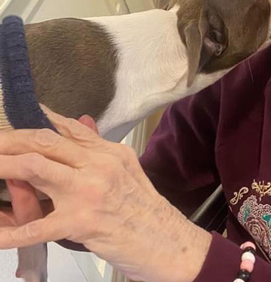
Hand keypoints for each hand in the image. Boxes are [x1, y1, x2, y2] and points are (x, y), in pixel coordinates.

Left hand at [0, 107, 210, 281]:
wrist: (167, 240)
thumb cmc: (144, 209)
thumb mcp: (127, 170)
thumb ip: (100, 149)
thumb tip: (81, 122)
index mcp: (109, 153)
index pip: (70, 128)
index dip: (39, 119)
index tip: (17, 116)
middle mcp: (99, 164)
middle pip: (46, 142)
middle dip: (11, 140)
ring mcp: (89, 191)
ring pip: (36, 168)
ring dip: (4, 166)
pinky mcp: (82, 222)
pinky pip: (37, 226)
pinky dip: (10, 232)